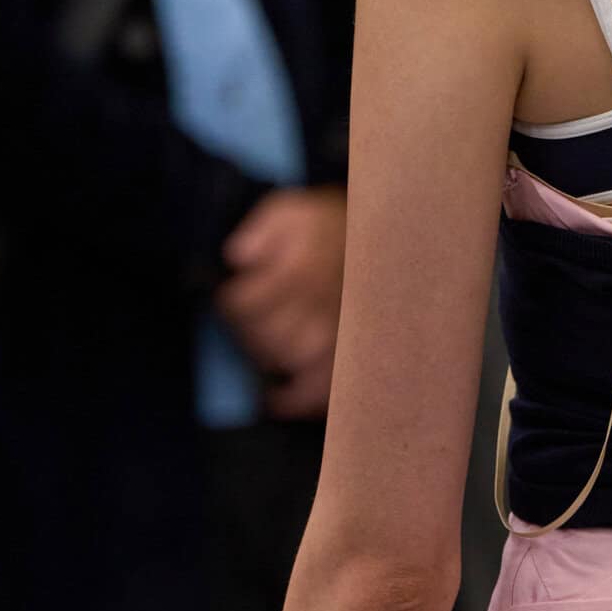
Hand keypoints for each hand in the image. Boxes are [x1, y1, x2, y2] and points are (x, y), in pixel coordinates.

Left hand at [215, 185, 345, 411]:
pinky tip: (275, 398)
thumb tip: (239, 259)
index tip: (232, 296)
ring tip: (266, 342)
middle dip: (247, 330)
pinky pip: (322, 388)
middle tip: (249, 320)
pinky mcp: (350, 354)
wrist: (381, 237)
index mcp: (300, 271)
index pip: (244, 304)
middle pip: (263, 337)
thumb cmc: (327, 226)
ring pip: (288, 361)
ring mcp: (337, 334)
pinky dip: (296, 399)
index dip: (230, 303)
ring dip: (268, 354)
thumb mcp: (291, 211)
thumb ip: (261, 231)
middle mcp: (319, 307)